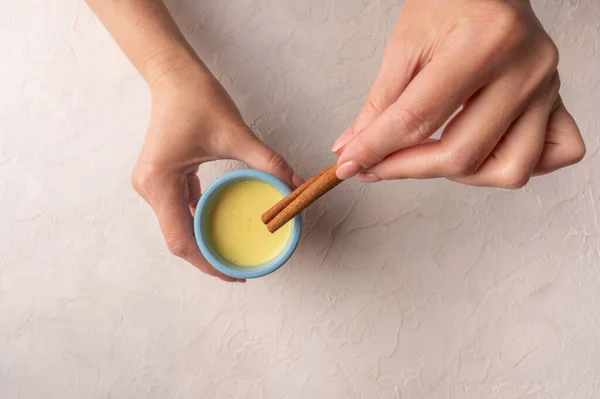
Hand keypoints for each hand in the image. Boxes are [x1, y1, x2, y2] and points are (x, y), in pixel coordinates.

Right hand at [131, 65, 301, 281]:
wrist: (174, 75)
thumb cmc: (196, 99)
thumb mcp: (235, 133)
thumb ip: (267, 161)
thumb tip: (297, 185)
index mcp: (160, 184)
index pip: (181, 240)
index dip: (207, 263)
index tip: (233, 274)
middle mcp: (149, 189)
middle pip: (178, 238)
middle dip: (207, 257)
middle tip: (238, 268)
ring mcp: (152, 184)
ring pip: (178, 226)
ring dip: (203, 241)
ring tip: (231, 252)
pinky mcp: (162, 177)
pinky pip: (180, 209)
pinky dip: (199, 222)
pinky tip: (220, 227)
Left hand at [333, 0, 584, 187]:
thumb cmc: (449, 3)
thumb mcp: (405, 44)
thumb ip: (380, 103)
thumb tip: (354, 148)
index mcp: (484, 45)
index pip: (418, 120)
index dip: (375, 149)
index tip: (350, 164)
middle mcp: (525, 70)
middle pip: (462, 155)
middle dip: (405, 169)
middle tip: (374, 165)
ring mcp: (547, 89)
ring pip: (507, 170)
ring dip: (457, 176)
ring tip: (426, 158)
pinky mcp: (557, 101)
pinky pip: (553, 156)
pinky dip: (514, 165)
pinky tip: (483, 152)